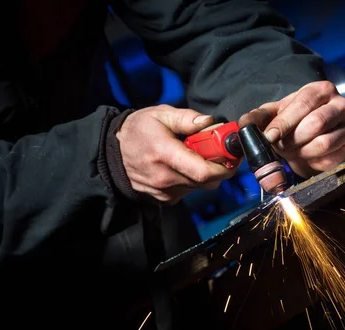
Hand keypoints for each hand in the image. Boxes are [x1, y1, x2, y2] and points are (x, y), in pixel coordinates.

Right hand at [117, 105, 237, 203]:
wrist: (112, 153)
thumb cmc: (138, 131)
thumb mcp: (160, 115)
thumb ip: (187, 118)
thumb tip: (210, 122)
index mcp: (165, 154)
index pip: (204, 171)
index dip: (224, 166)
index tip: (232, 155)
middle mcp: (165, 178)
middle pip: (208, 182)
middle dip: (220, 168)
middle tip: (218, 152)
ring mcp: (164, 192)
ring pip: (200, 187)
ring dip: (206, 174)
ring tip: (194, 156)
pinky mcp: (164, 199)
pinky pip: (189, 191)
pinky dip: (193, 180)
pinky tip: (183, 167)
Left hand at [239, 81, 344, 177]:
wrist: (312, 147)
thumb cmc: (293, 127)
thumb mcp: (273, 118)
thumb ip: (257, 118)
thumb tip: (245, 123)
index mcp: (320, 90)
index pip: (303, 102)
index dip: (284, 122)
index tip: (269, 136)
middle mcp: (340, 103)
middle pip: (315, 122)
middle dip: (292, 139)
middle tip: (281, 146)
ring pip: (322, 142)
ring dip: (301, 151)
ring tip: (295, 150)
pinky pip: (329, 157)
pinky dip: (313, 160)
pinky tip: (309, 156)